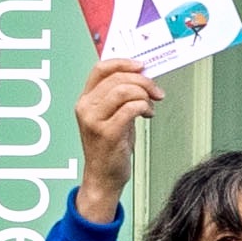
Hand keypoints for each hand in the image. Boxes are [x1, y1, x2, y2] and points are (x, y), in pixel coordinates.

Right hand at [73, 58, 160, 220]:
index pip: (100, 68)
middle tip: (156, 91)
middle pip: (117, 78)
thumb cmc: (110, 147)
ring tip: (151, 104)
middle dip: (142, 80)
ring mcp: (94, 120)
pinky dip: (144, 107)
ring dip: (144, 93)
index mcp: (85, 100)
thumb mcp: (112, 116)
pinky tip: (148, 114)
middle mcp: (85, 108)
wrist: (103, 178)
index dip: (123, 63)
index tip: (142, 66)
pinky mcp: (107, 133)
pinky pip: (130, 109)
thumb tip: (142, 78)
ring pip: (123, 91)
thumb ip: (120, 97)